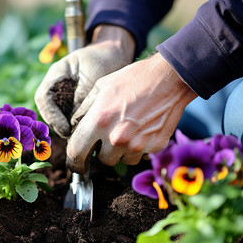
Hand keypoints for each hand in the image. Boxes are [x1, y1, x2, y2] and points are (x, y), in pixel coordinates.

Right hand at [35, 25, 134, 137]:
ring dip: (64, 125)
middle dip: (57, 124)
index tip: (65, 129)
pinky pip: (67, 115)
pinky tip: (84, 130)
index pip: (43, 97)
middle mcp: (56, 83)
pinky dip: (73, 123)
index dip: (51, 115)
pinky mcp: (72, 99)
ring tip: (79, 135)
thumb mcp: (94, 74)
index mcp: (57, 73)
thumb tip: (73, 120)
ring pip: (56, 114)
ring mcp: (63, 92)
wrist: (114, 52)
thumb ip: (82, 95)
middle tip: (72, 136)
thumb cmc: (104, 58)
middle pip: (47, 108)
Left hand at [66, 53, 197, 173]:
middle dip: (104, 150)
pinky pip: (141, 156)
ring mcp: (137, 145)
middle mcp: (116, 137)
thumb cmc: (133, 79)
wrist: (169, 78)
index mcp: (98, 121)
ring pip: (123, 160)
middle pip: (103, 160)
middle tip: (112, 133)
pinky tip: (143, 129)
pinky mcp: (154, 147)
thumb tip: (73, 127)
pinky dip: (140, 147)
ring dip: (123, 150)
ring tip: (130, 127)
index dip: (74, 161)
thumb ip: (83, 110)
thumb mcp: (101, 87)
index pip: (76, 153)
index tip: (77, 164)